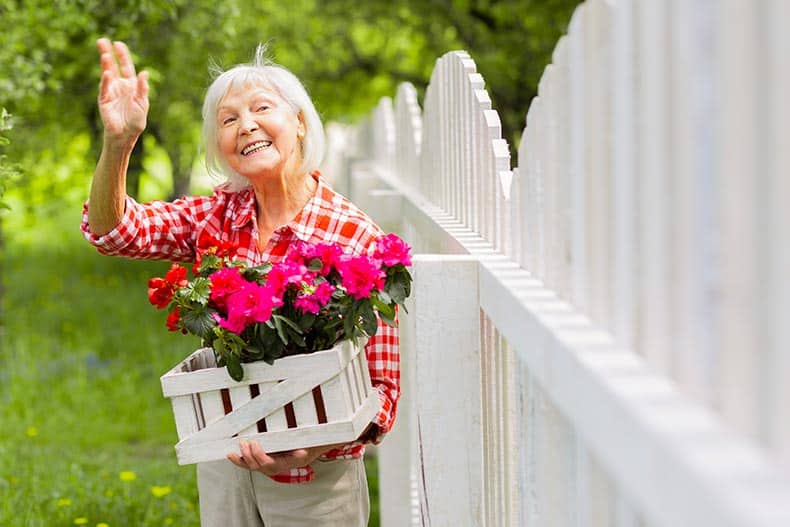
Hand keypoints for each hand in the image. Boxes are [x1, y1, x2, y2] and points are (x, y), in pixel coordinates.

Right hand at [96, 38, 148, 143]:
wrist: (125, 136)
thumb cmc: (135, 122)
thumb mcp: (142, 104)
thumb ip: (142, 89)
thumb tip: (144, 73)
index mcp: (130, 86)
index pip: (126, 67)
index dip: (123, 56)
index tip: (118, 44)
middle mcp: (119, 86)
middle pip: (113, 66)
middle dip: (108, 53)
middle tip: (102, 40)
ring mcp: (110, 92)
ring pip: (106, 74)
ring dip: (105, 63)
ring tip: (104, 52)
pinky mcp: (104, 100)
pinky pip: (104, 88)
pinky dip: (106, 81)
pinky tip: (107, 73)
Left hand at [227, 440, 343, 475]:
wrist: (312, 446)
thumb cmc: (310, 441)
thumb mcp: (310, 441)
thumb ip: (306, 443)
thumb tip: (301, 451)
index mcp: (288, 462)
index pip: (269, 464)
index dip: (259, 456)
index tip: (255, 443)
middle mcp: (278, 466)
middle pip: (258, 466)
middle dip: (249, 454)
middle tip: (245, 441)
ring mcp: (270, 464)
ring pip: (253, 466)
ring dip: (242, 458)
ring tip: (237, 446)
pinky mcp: (264, 460)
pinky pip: (250, 464)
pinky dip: (240, 461)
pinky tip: (230, 455)